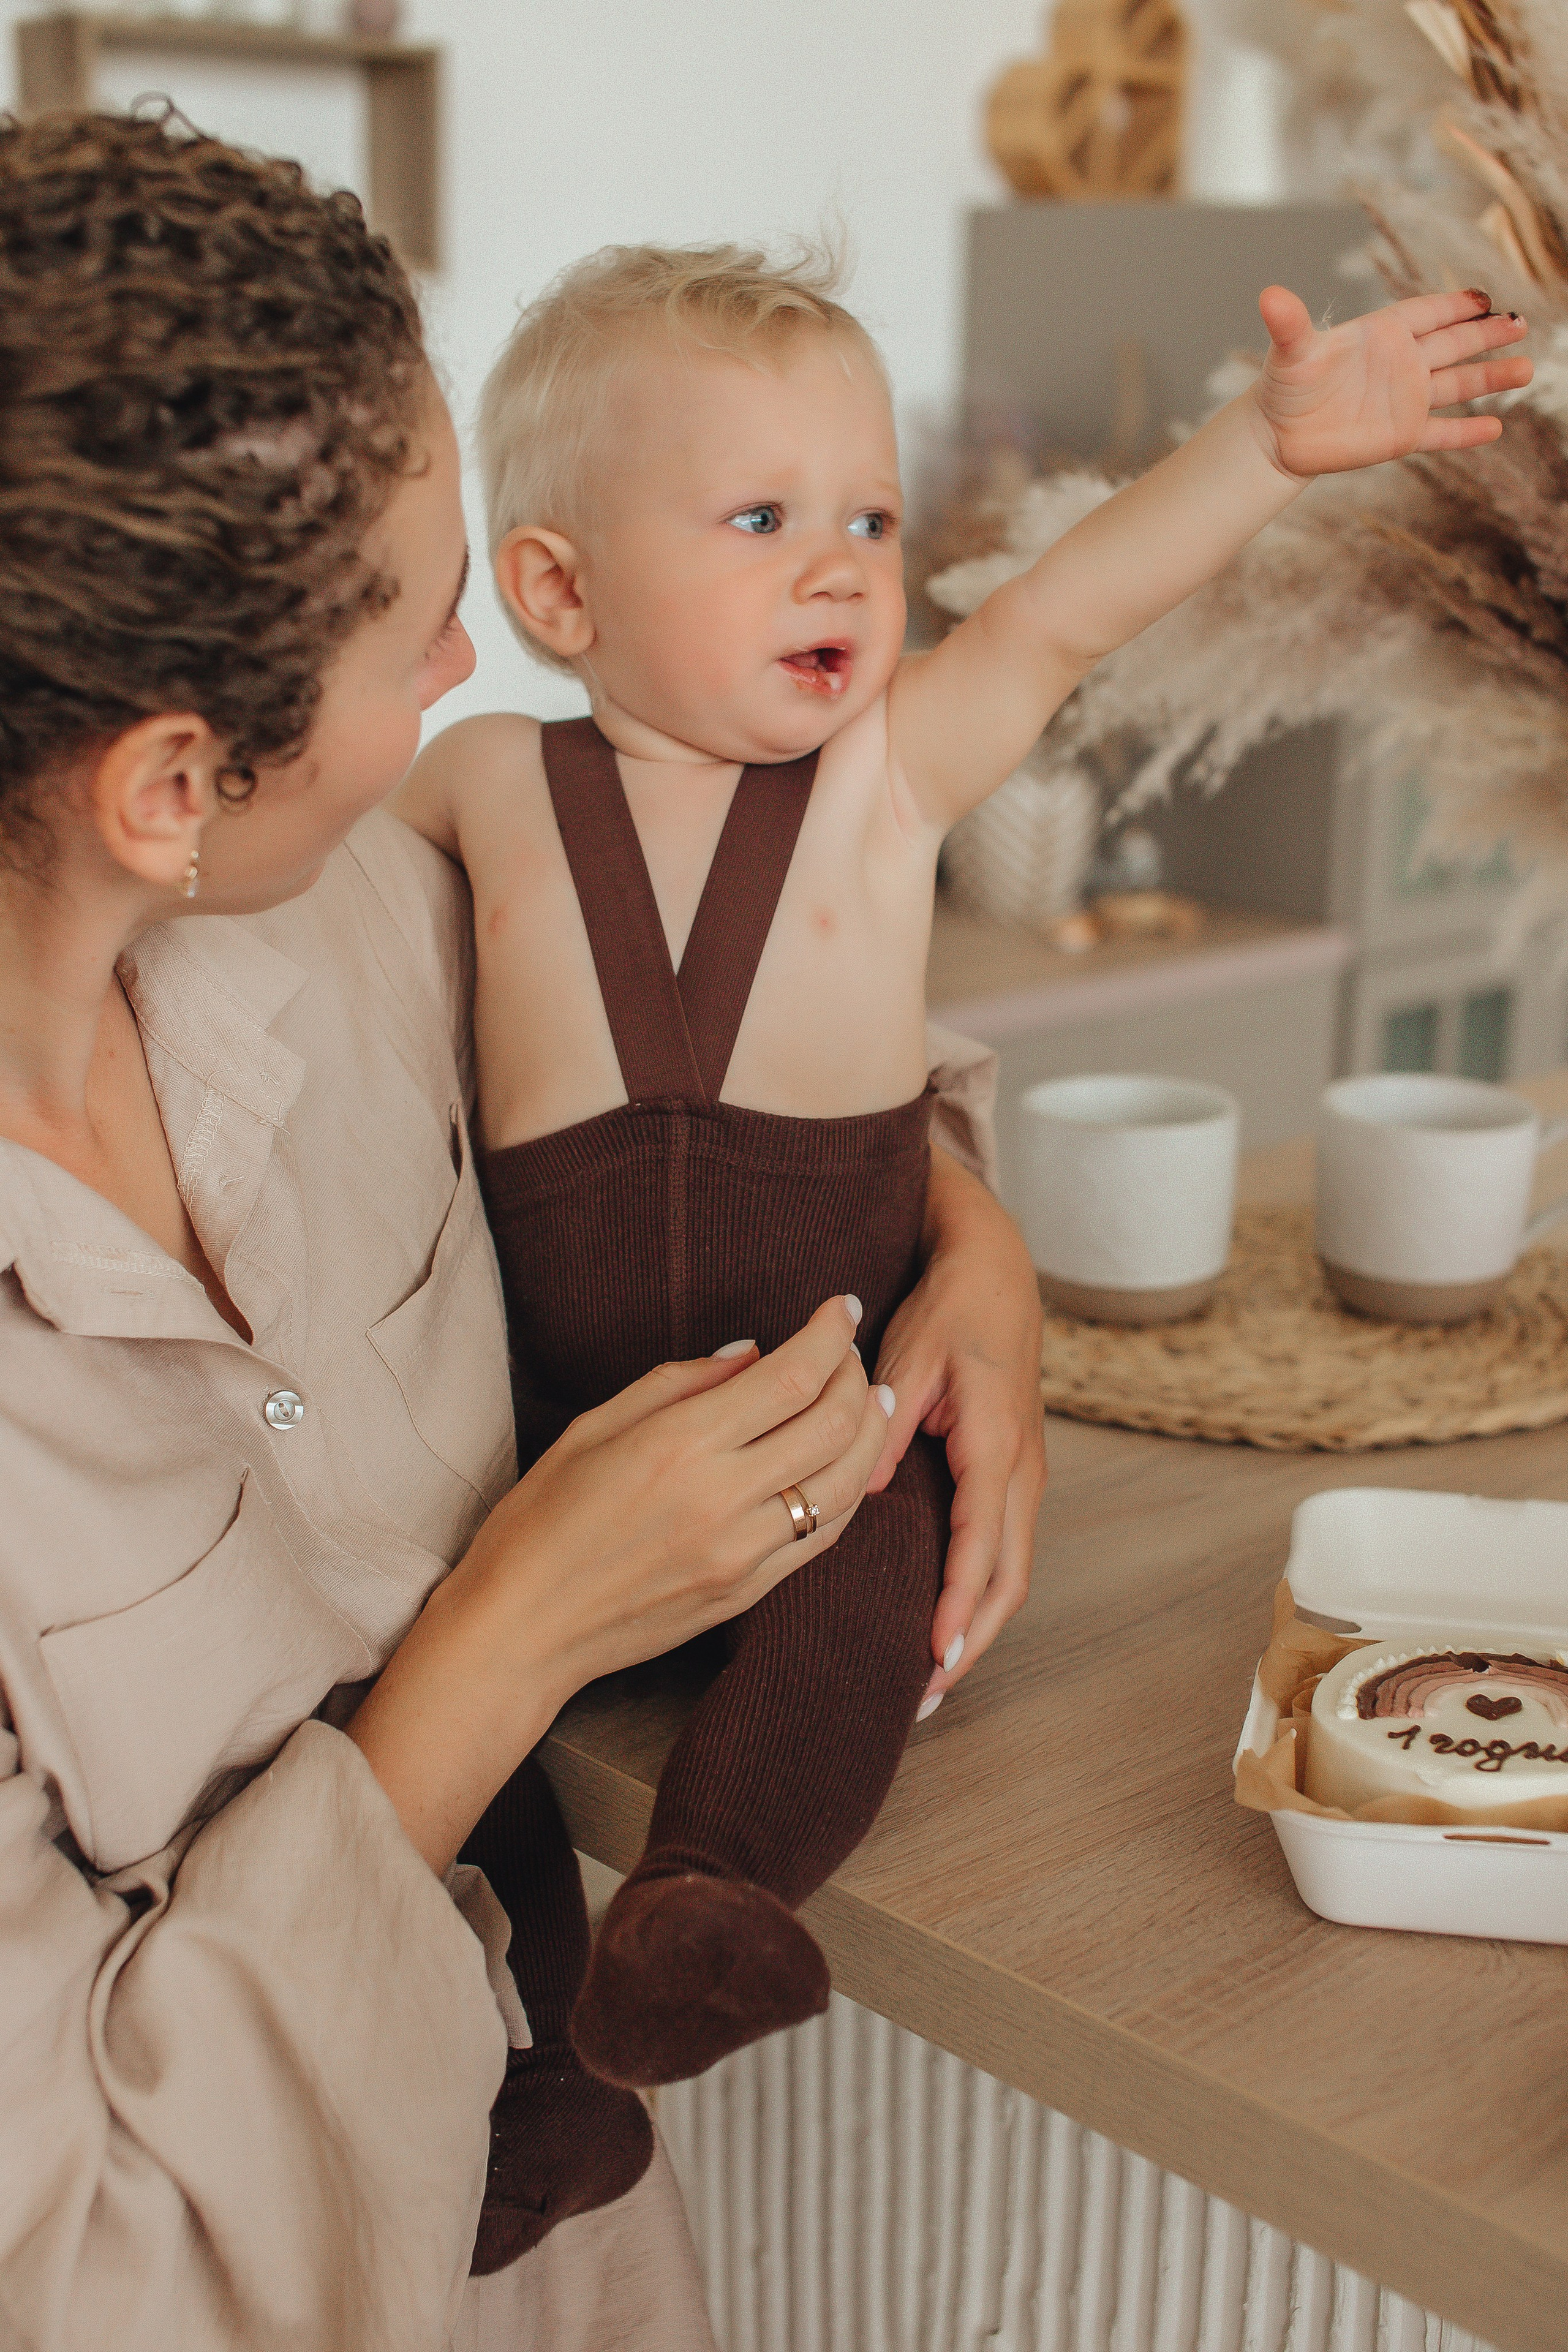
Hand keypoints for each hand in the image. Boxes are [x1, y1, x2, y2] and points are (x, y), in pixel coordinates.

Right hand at [348, 1295, 892, 1872]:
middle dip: (856, 1375)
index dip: (830, 1334)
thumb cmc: (541, 1521)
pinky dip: (847, 1492)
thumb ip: (679, 1383)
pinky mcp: (747, 1592)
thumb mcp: (594, 1428)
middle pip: (834, 1424)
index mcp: (680, 1446)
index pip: (792, 1376)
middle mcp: (722, 1498)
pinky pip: (823, 1537)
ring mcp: (742, 1553)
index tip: (840, 1308)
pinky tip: (845, 1466)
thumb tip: (753, 1353)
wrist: (522, 1630)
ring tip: (868, 1401)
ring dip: (869, 1434)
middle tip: (851, 1352)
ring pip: (846, 1484)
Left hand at [871, 1151, 1044, 1716]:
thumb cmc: (952, 1309)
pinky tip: (947, 1621)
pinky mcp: (1012, 1473)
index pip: (981, 1546)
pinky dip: (980, 1595)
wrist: (997, 1272)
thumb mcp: (912, 1354)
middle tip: (925, 1695)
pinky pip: (1002, 1549)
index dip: (958, 1606)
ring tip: (934, 1678)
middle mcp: (1021, 1470)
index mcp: (995, 1446)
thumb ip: (889, 1423)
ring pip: (1011, 1571)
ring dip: (979, 1627)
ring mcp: (1023, 1475)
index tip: (933, 1655)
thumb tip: (865, 1488)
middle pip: (1008, 1579)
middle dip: (972, 1641)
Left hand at [1249, 283, 1533, 480]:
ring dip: (1490, 378)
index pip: (1427, 313)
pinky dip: (1466, 432)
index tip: (1484, 299)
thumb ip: (1289, 324)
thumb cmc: (1283, 387)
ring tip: (1526, 369)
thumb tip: (1269, 296)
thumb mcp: (1290, 353)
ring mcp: (1405, 400)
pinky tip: (1496, 428)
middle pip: (1453, 344)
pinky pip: (1441, 432)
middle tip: (1520, 323)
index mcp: (1382, 335)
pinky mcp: (1401, 436)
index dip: (1454, 306)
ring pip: (1457, 385)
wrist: (1277, 436)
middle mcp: (1401, 364)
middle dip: (1487, 335)